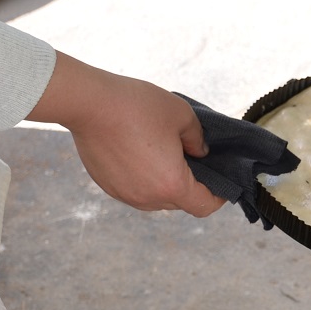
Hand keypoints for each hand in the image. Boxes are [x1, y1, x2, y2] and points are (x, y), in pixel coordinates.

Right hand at [25, 51, 226, 215]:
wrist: (89, 103)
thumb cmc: (137, 106)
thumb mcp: (182, 115)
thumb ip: (198, 139)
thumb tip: (200, 153)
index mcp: (171, 184)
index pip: (203, 206)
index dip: (218, 197)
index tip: (221, 183)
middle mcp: (148, 198)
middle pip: (180, 202)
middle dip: (191, 185)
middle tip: (193, 159)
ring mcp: (125, 194)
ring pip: (156, 198)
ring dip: (166, 182)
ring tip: (165, 154)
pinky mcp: (108, 186)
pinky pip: (136, 189)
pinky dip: (144, 178)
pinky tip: (141, 153)